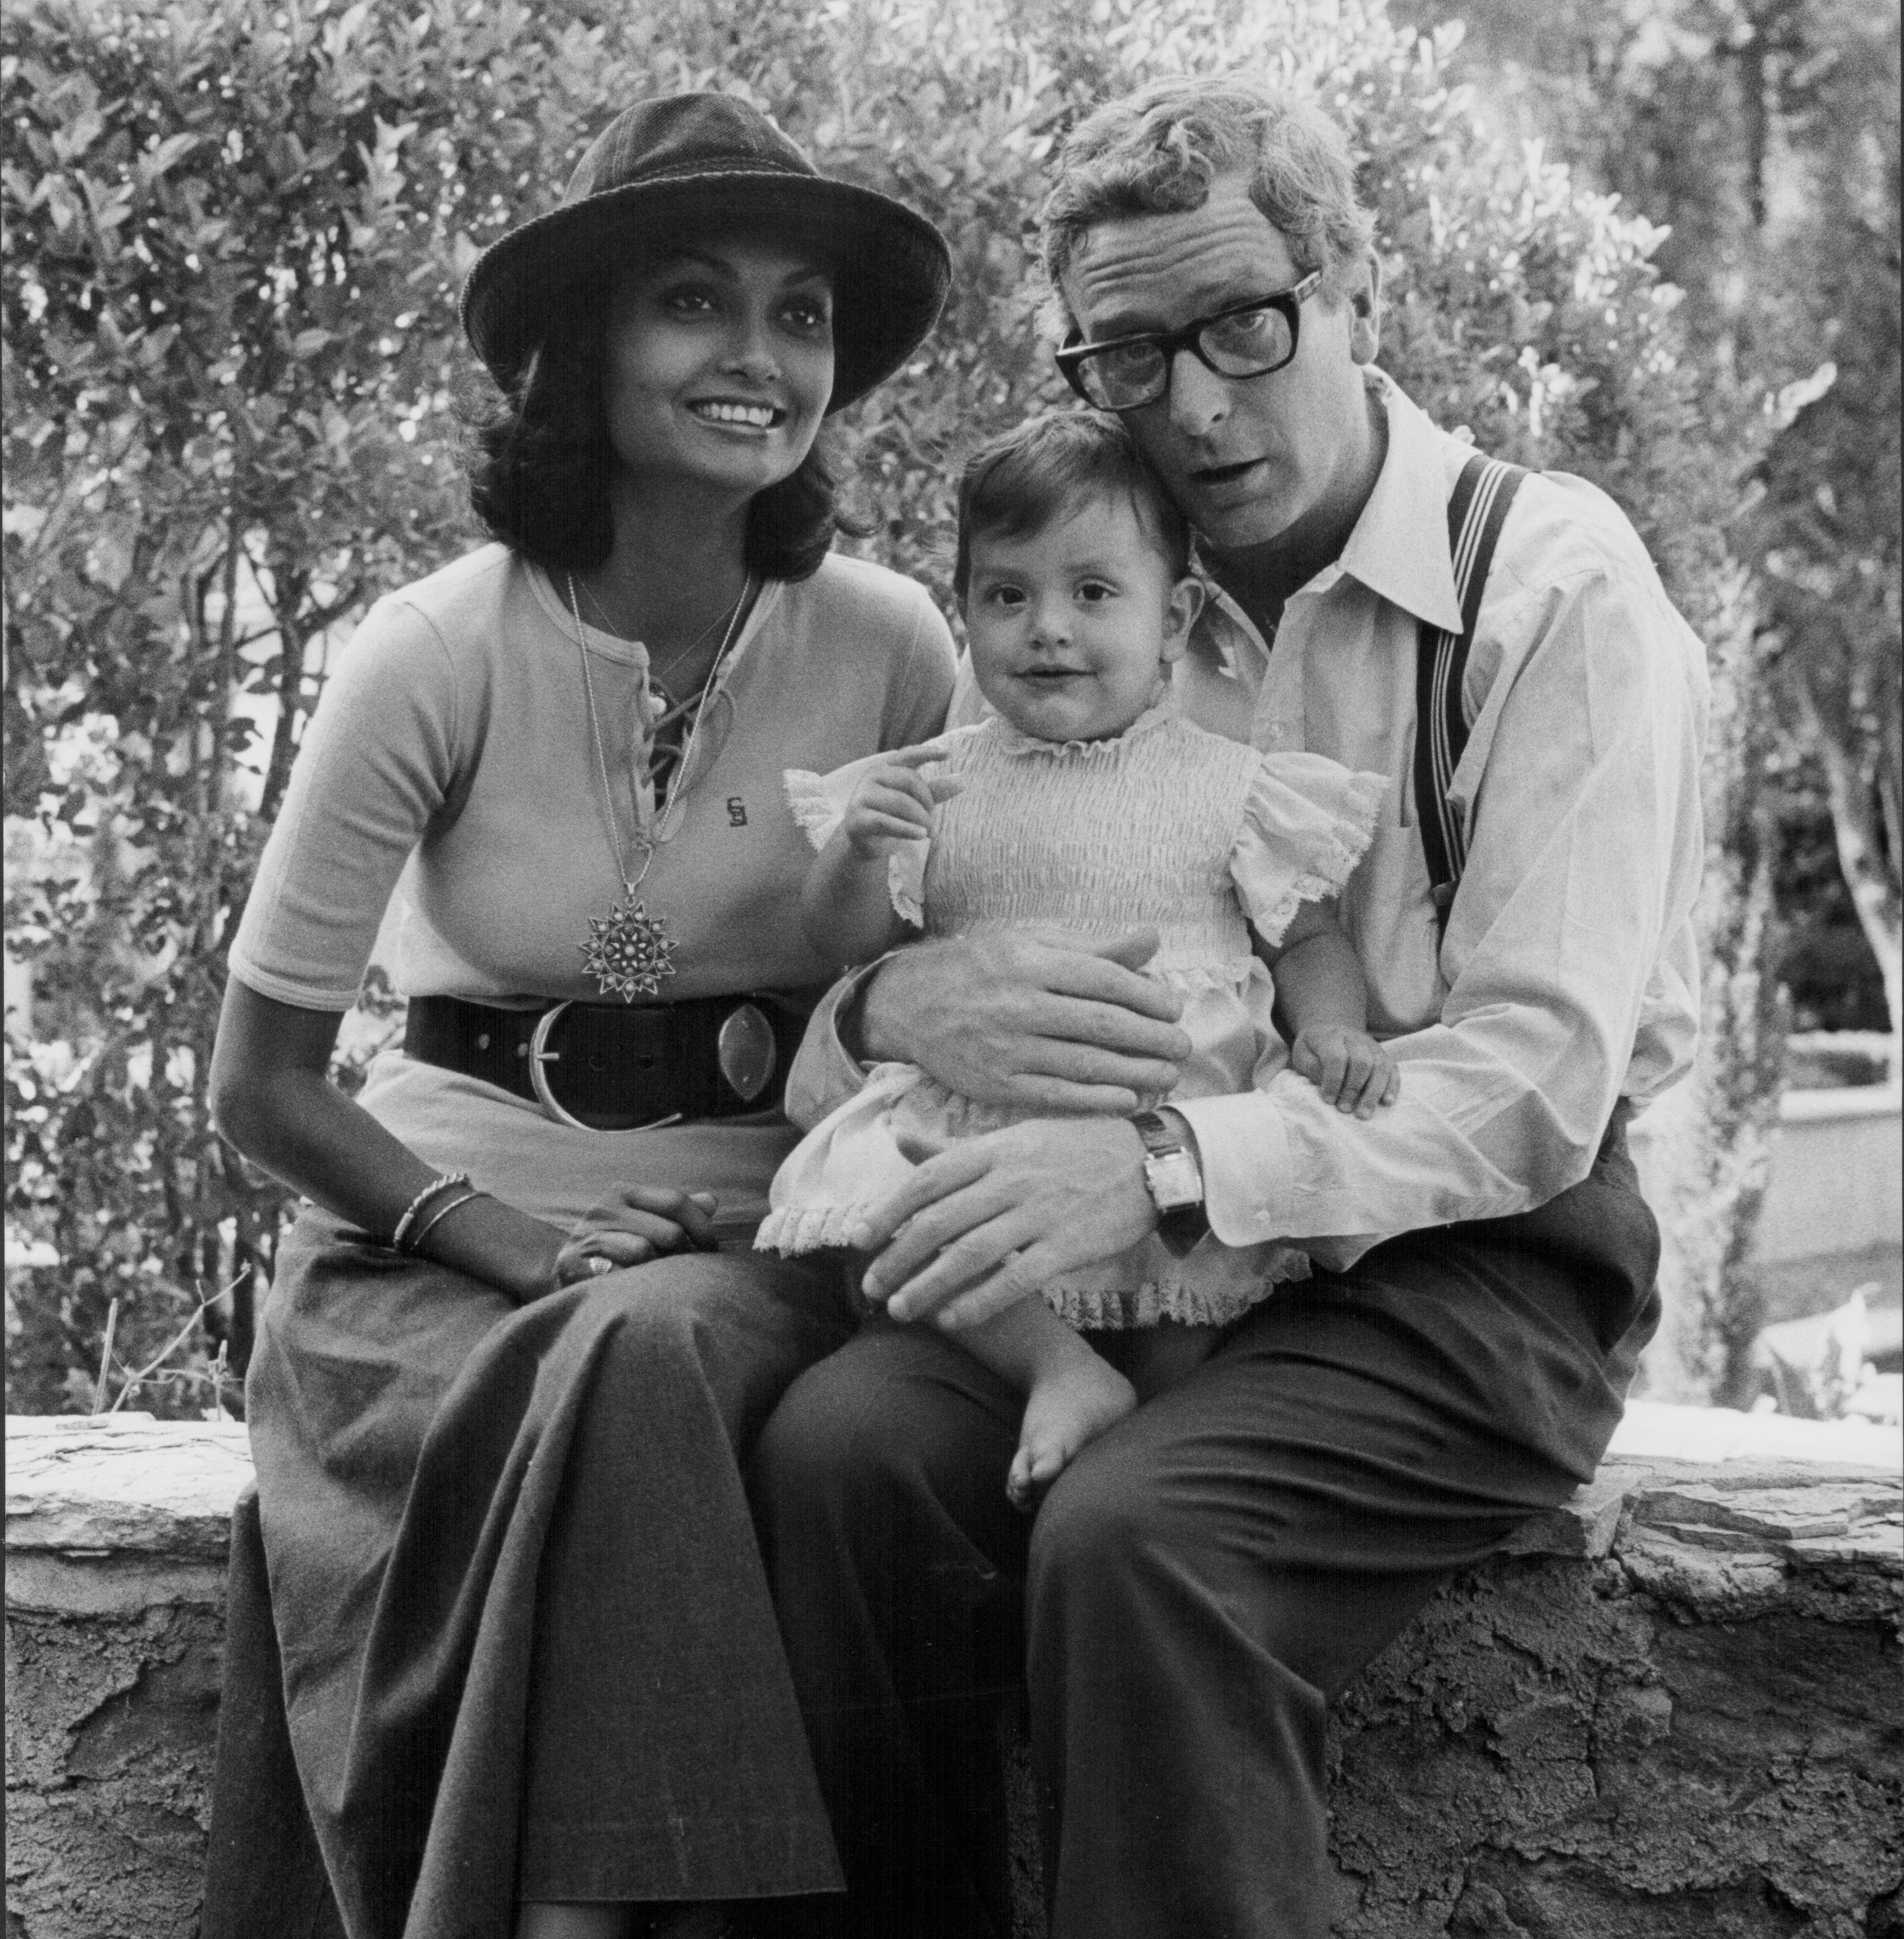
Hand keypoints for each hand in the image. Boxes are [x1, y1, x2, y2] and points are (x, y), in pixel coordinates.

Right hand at [554, 1186, 718, 1285]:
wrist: (566, 1270)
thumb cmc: (618, 1245)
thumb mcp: (645, 1221)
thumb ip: (678, 1212)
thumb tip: (711, 1201)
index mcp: (625, 1193)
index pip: (676, 1202)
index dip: (702, 1227)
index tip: (712, 1250)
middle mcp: (604, 1208)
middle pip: (669, 1232)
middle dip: (684, 1255)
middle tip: (686, 1273)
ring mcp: (587, 1234)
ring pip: (645, 1252)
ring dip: (659, 1272)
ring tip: (657, 1281)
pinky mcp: (573, 1262)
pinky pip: (620, 1274)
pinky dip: (633, 1283)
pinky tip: (632, 1288)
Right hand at [843, 745, 964, 857]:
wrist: (864, 842)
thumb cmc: (892, 816)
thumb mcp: (914, 803)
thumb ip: (934, 791)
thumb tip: (962, 781)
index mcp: (885, 768)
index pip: (908, 755)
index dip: (927, 752)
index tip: (948, 753)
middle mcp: (872, 777)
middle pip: (910, 780)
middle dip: (928, 801)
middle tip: (934, 821)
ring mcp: (862, 797)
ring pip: (901, 802)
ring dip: (921, 819)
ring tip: (930, 833)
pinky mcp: (857, 819)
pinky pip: (886, 822)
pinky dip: (907, 829)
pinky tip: (922, 835)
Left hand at [852, 1118, 1158, 1329]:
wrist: (1151, 1160)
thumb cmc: (1075, 1148)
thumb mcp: (1014, 1137)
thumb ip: (954, 1147)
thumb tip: (899, 1138)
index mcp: (995, 1149)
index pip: (927, 1180)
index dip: (887, 1210)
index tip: (858, 1239)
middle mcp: (1012, 1178)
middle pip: (939, 1221)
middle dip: (897, 1257)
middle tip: (871, 1286)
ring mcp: (1040, 1212)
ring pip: (970, 1253)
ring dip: (928, 1285)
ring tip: (900, 1310)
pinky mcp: (1067, 1246)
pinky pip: (1014, 1279)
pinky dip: (979, 1301)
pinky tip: (953, 1319)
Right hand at [858, 928, 1191, 1113]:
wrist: (912, 1004)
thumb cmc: (984, 966)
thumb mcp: (1032, 941)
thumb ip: (1094, 944)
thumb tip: (1152, 936)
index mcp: (1033, 961)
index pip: (1106, 980)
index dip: (1149, 997)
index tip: (1174, 1009)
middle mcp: (1020, 1004)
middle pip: (1104, 1024)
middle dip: (1154, 1039)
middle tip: (1184, 1047)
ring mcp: (1008, 1048)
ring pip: (1086, 1064)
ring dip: (1137, 1074)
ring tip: (1168, 1075)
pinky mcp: (997, 1083)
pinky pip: (1057, 1095)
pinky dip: (1097, 1099)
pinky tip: (1127, 1099)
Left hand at [1288, 1025, 1399, 1118]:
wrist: (1329, 1029)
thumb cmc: (1313, 1048)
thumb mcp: (1302, 1055)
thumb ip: (1312, 1068)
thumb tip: (1328, 1086)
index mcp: (1331, 1037)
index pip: (1336, 1058)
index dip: (1333, 1081)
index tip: (1327, 1100)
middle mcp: (1355, 1038)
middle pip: (1362, 1062)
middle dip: (1353, 1089)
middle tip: (1344, 1109)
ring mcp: (1372, 1046)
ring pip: (1379, 1067)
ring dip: (1373, 1093)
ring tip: (1363, 1114)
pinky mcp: (1383, 1054)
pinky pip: (1392, 1069)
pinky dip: (1391, 1086)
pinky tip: (1387, 1102)